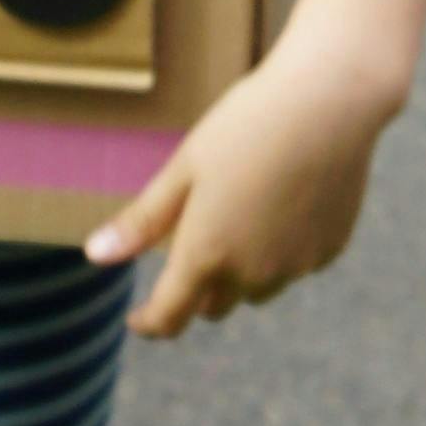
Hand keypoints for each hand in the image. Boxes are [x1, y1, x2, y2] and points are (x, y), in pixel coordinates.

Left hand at [84, 38, 399, 336]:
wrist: (330, 103)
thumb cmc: (246, 126)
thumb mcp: (184, 169)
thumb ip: (141, 222)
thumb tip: (96, 256)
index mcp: (206, 254)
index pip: (169, 316)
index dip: (149, 322)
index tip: (138, 318)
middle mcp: (253, 273)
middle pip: (215, 305)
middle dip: (199, 288)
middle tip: (195, 240)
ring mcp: (296, 265)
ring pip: (258, 289)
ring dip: (242, 271)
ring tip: (245, 212)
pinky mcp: (329, 250)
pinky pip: (295, 265)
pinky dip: (282, 250)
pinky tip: (285, 202)